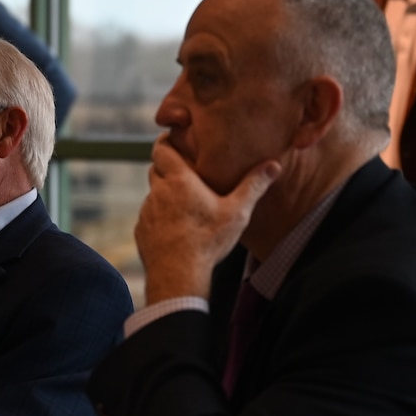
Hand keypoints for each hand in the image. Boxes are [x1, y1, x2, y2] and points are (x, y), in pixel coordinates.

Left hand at [135, 139, 280, 302]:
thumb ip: (254, 186)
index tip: (175, 141)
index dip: (166, 142)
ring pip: (153, 195)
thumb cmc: (208, 240)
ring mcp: (146, 212)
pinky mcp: (141, 231)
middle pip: (156, 169)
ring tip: (185, 205)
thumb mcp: (237, 212)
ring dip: (165, 196)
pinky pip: (149, 217)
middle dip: (169, 168)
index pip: (161, 148)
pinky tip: (176, 230)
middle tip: (187, 173)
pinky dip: (160, 218)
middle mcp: (157, 192)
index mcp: (179, 180)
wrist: (178, 274)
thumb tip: (274, 165)